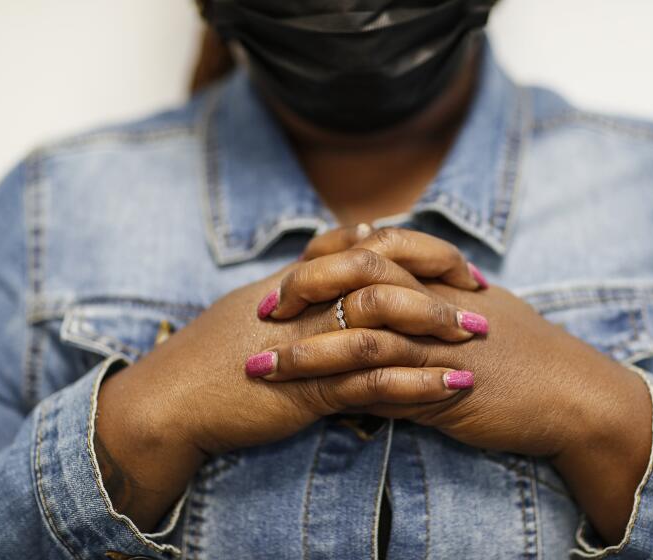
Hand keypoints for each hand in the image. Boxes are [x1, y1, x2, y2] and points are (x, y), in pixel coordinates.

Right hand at [94, 229, 485, 529]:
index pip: (370, 244)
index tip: (460, 265)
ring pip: (380, 320)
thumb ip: (311, 273)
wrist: (171, 397)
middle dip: (438, 279)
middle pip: (382, 270)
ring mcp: (306, 342)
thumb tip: (356, 236)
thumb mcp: (265, 301)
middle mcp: (305, 300)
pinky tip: (452, 388)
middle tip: (481, 293)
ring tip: (478, 340)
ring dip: (435, 328)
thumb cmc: (219, 352)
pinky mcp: (306, 388)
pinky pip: (370, 380)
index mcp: (300, 278)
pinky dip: (417, 383)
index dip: (421, 249)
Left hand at [259, 226, 652, 542]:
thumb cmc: (529, 355)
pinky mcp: (443, 389)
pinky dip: (339, 391)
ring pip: (359, 335)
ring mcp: (439, 345)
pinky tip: (305, 402)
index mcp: (443, 279)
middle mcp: (437, 302)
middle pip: (358, 278)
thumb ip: (433, 304)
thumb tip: (388, 306)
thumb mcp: (479, 315)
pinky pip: (381, 386)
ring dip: (304, 353)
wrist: (575, 395)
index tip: (289, 272)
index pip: (374, 248)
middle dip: (303, 291)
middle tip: (262, 310)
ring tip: (259, 368)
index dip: (327, 256)